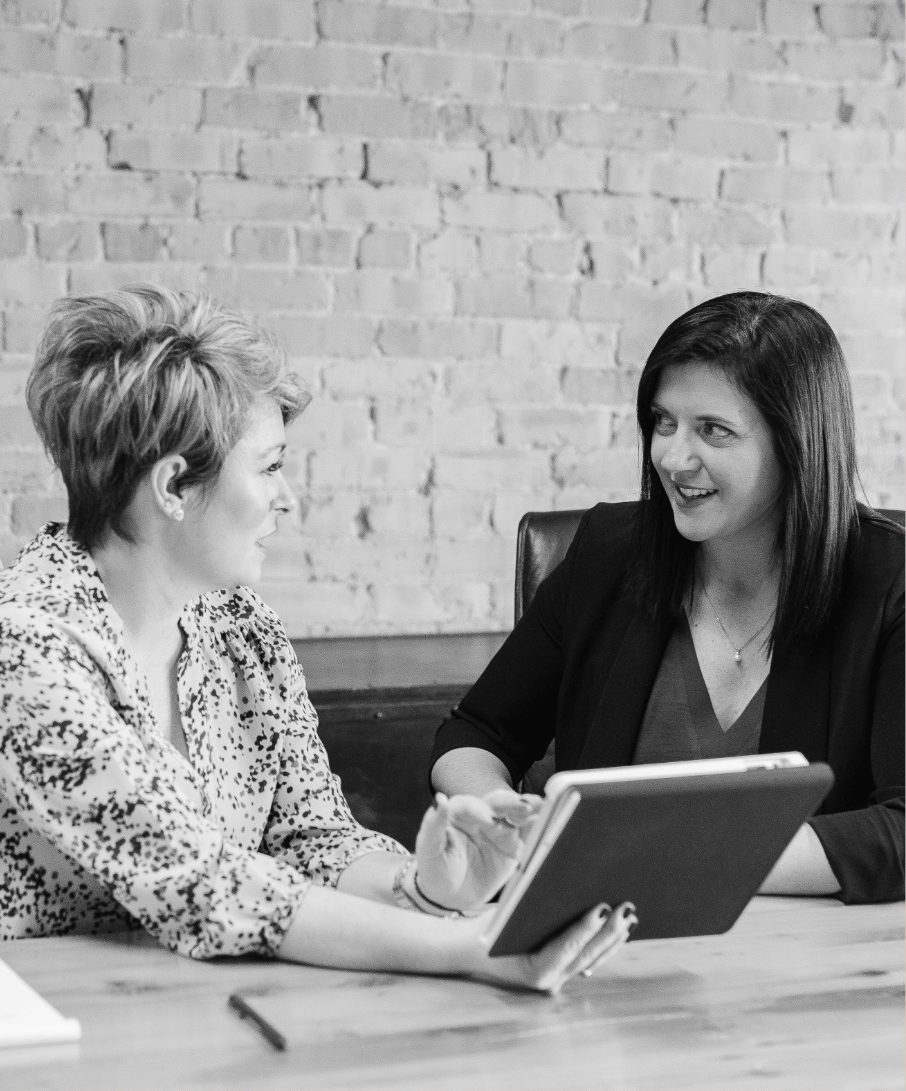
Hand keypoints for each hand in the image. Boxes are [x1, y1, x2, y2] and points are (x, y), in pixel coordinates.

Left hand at [414, 791, 539, 912]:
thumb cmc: (435, 869)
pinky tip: (550, 822)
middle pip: (497, 803)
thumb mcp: (428, 850)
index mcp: (458, 813)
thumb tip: (439, 800)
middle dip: (510, 803)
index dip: (480, 810)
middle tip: (523, 806)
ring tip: (542, 806)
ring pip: (515, 814)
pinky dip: (539, 827)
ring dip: (529, 809)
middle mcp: (481, 816)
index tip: (489, 821)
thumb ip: (433, 825)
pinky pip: (527, 833)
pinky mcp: (513, 846)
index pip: (470, 805)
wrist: (450, 896)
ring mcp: (499, 830)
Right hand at [462, 902, 637, 993]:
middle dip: (609, 932)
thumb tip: (562, 881)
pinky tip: (619, 930)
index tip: (603, 909)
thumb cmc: (487, 928)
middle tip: (627, 908)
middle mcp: (549, 982)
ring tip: (629, 917)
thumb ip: (531, 903)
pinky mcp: (562, 973)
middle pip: (587, 955)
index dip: (586, 928)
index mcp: (534, 971)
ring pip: (592, 960)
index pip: (566, 947)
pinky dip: (604, 945)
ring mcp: (558, 980)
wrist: (471, 952)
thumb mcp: (505, 914)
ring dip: (613, 939)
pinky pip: (588, 960)